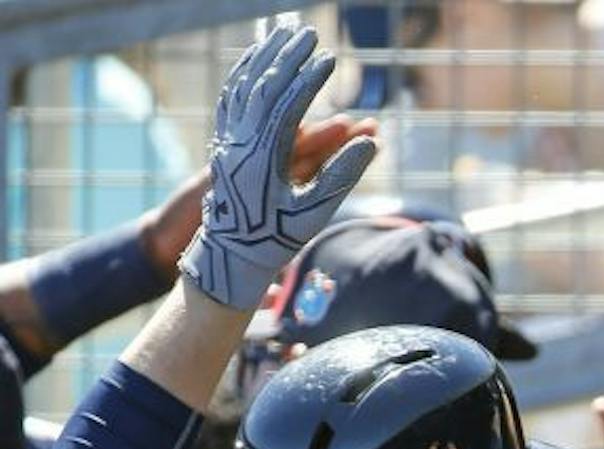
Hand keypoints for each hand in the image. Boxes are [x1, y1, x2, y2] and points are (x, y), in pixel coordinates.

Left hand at [178, 24, 377, 309]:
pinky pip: (231, 97)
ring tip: (283, 33)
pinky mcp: (225, 140)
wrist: (232, 253)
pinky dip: (244, 72)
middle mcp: (241, 141)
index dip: (309, 80)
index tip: (330, 59)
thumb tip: (370, 142)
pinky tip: (256, 58)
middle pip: (263, 86)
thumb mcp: (316, 213)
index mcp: (264, 158)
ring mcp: (229, 138)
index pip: (287, 105)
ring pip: (243, 85)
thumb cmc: (278, 238)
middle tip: (309, 33)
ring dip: (264, 56)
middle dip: (287, 57)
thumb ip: (343, 175)